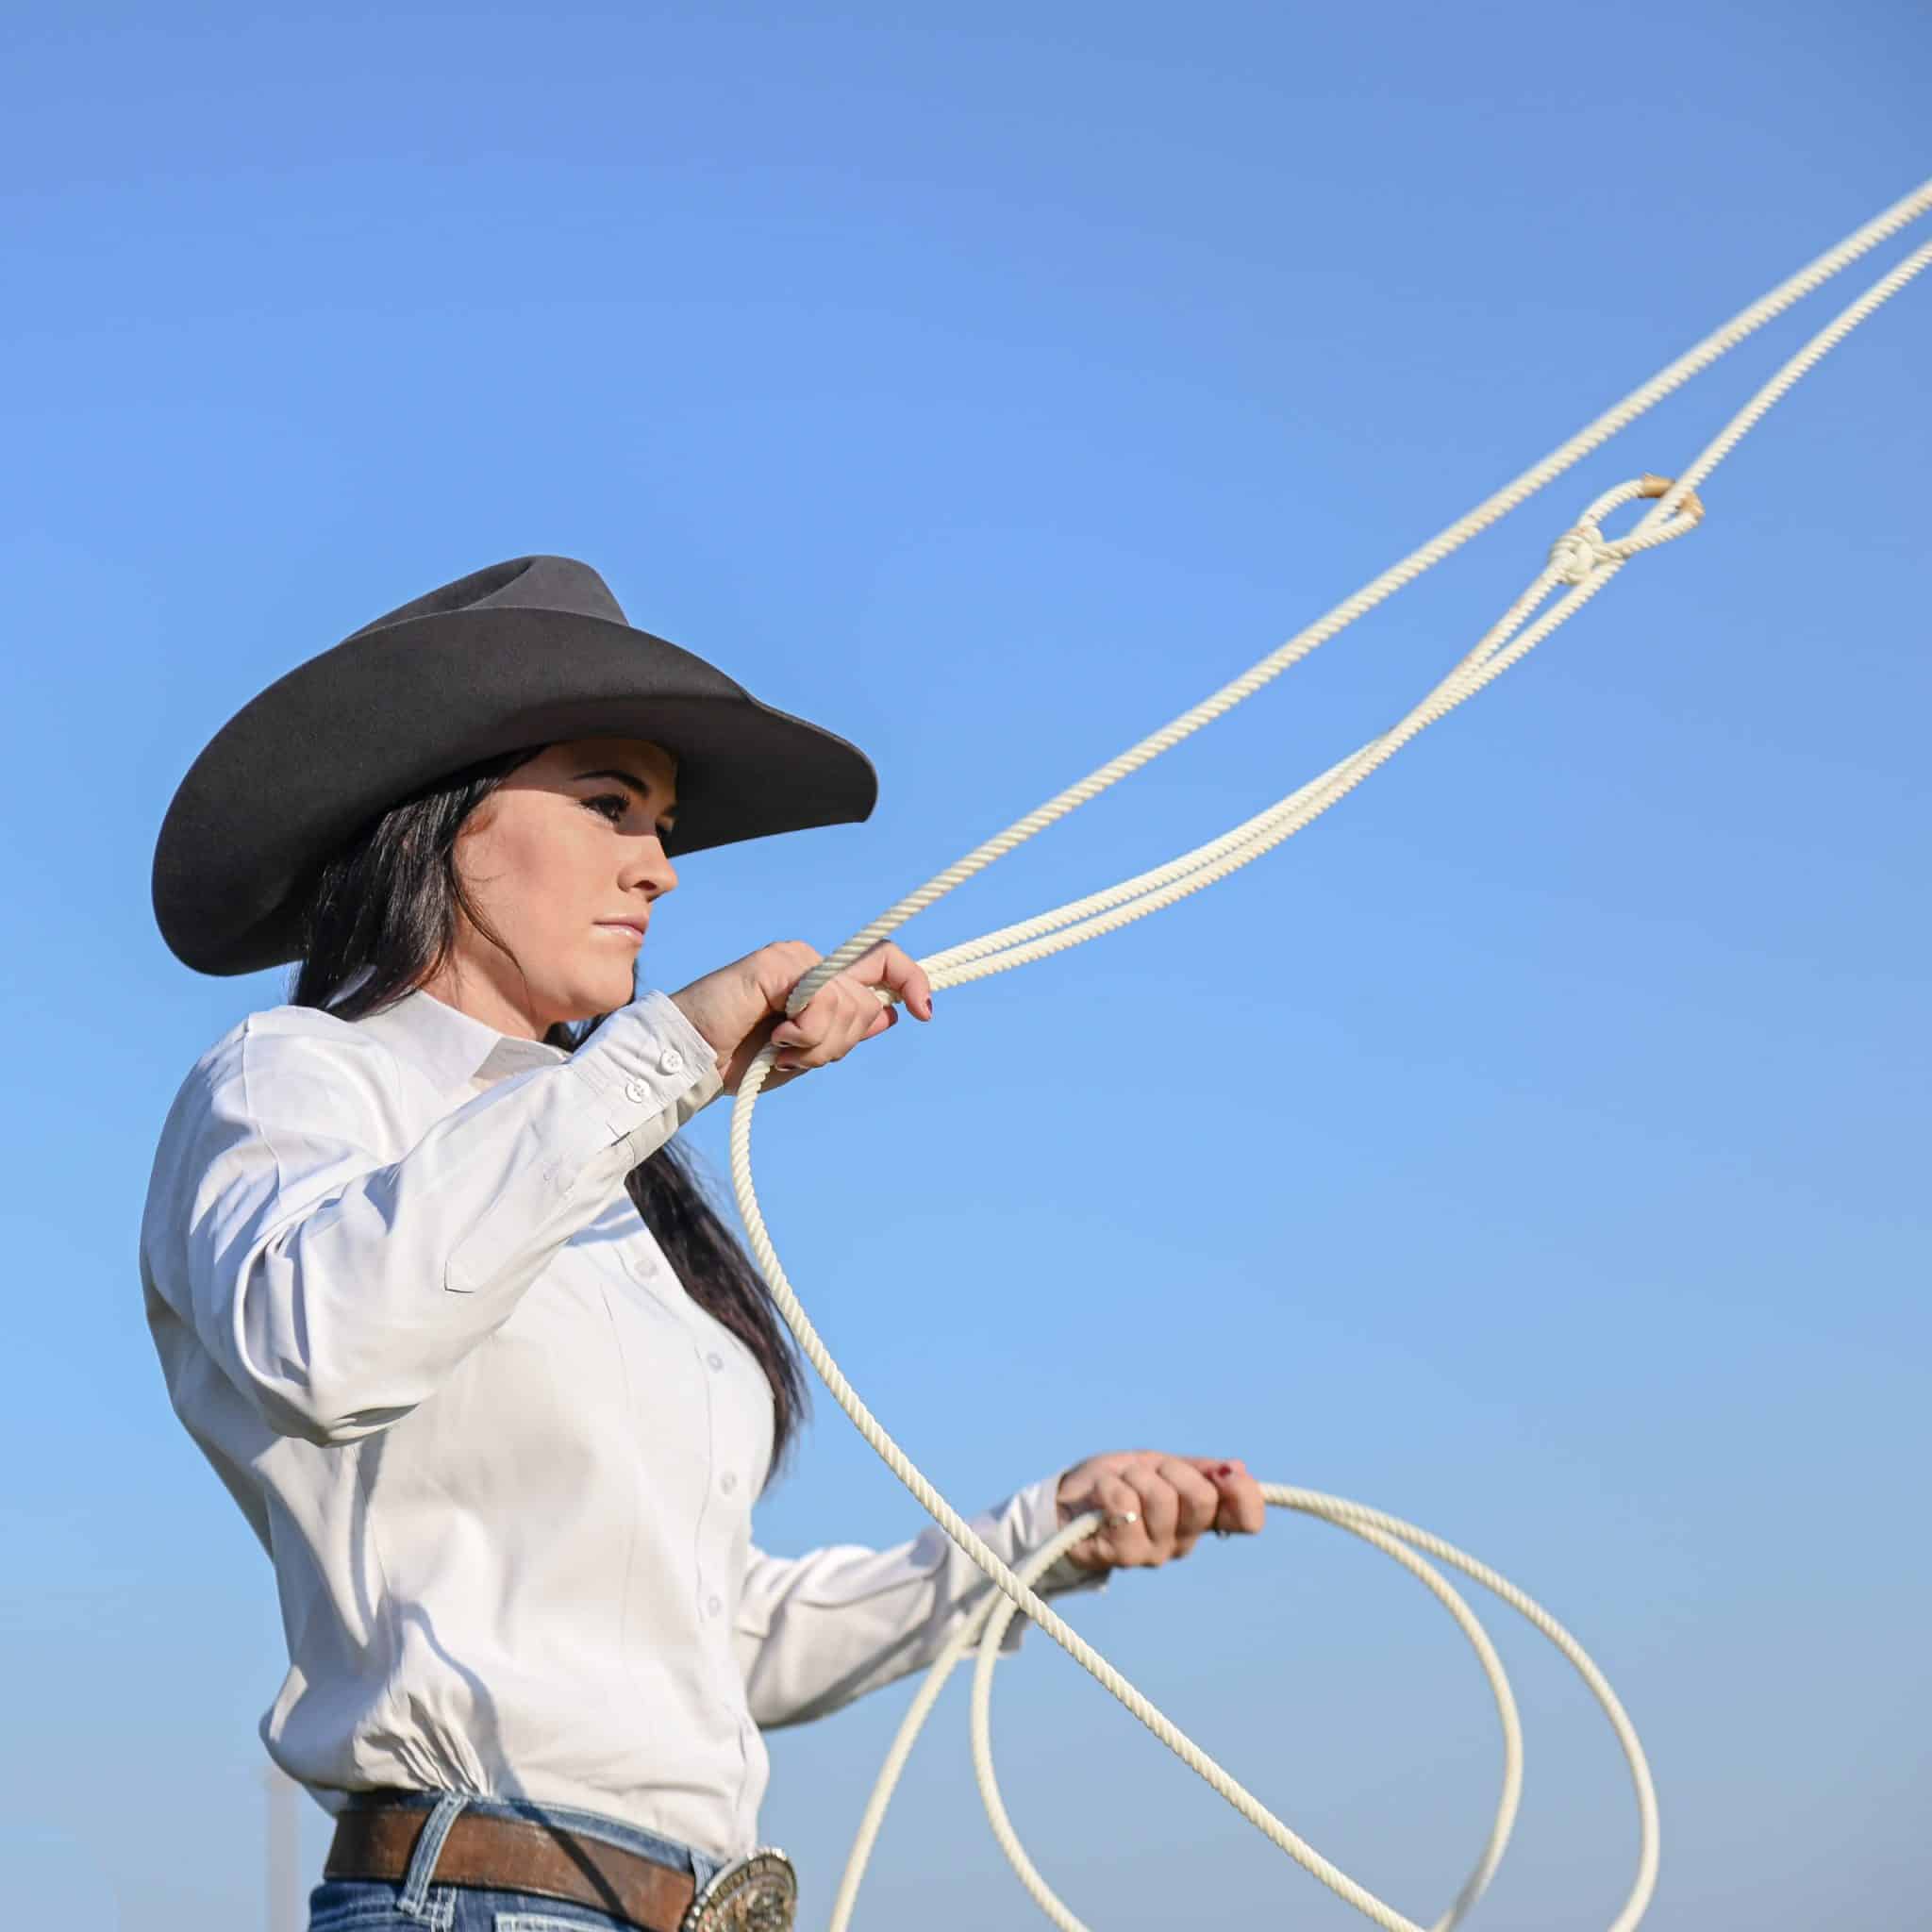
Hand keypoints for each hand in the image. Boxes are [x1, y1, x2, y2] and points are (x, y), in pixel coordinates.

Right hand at [669, 940, 934, 1096]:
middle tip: (799, 1054)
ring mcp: (796, 959)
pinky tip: (775, 1037)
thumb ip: (843, 1031)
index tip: (924, 1013)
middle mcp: (814, 964)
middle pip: (871, 999)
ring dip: (818, 1043)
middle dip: (842, 1042)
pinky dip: (805, 1031)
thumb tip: (893, 1013)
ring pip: (850, 1003)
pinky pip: (822, 998)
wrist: (695, 1062)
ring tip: (781, 1048)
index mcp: (823, 983)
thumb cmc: (742, 1060)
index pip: (885, 964)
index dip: (914, 981)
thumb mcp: (806, 1053)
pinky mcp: (778, 961)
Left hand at [1054, 1452, 1266, 1573]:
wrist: (1067, 1502)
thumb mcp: (1159, 1466)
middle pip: (1201, 1497)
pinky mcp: (1123, 1556)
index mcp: (1200, 1519)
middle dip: (1170, 1469)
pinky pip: (1125, 1505)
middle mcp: (1183, 1542)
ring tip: (1119, 1483)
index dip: (1244, 1494)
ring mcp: (1155, 1553)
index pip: (1247, 1519)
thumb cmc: (1117, 1482)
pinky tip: (1101, 1495)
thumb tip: (1238, 1468)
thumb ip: (1199, 1469)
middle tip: (1146, 1472)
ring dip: (1134, 1475)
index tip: (1225, 1474)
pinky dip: (1110, 1484)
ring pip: (1161, 1498)